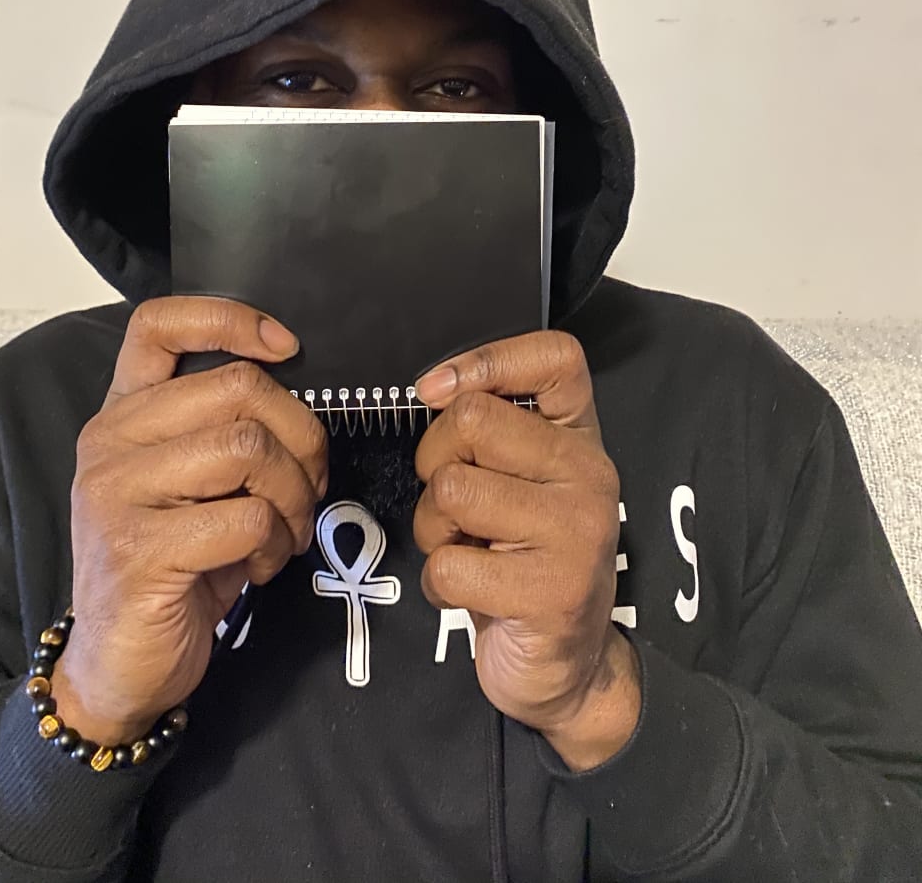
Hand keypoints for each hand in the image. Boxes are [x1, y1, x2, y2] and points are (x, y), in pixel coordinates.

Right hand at [52, 296, 326, 745]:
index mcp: (123, 414)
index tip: (286, 346)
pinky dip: (275, 543)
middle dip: (301, 437)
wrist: (118, 666)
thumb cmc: (174, 566)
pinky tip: (260, 566)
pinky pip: (247, 517)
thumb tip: (305, 399)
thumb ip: (223, 431)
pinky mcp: (139, 549)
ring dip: (293, 496)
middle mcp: (110, 441)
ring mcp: (117, 493)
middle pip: (238, 388)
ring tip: (284, 532)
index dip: (230, 318)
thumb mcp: (192, 486)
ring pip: (248, 449)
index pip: (158, 324)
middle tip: (309, 485)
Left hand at [413, 331, 639, 770]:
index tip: (436, 390)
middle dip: (434, 462)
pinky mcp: (552, 591)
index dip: (486, 359)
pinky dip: (439, 584)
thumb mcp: (517, 481)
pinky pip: (449, 564)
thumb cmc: (522, 557)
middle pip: (472, 420)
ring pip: (451, 491)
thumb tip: (434, 387)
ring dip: (433, 528)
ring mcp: (577, 532)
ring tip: (464, 549)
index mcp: (580, 436)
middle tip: (454, 504)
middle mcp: (589, 473)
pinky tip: (469, 593)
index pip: (556, 357)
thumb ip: (491, 429)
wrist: (568, 665)